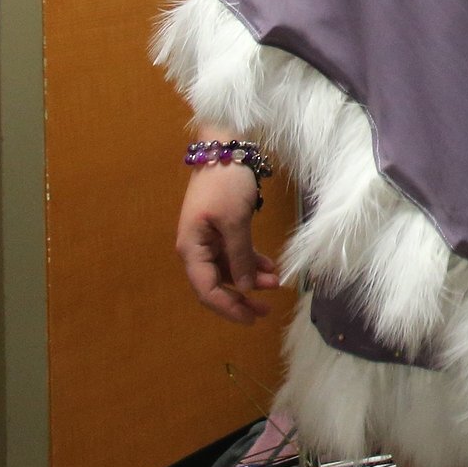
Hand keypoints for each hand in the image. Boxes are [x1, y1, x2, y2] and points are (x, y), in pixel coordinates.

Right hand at [176, 163, 279, 323]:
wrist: (225, 147)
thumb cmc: (226, 184)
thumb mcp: (235, 221)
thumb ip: (239, 256)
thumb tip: (244, 288)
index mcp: (191, 248)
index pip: (207, 289)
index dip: (228, 307)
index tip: (251, 318)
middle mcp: (196, 247)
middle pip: (217, 283)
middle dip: (241, 298)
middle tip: (266, 311)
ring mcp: (208, 238)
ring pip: (229, 269)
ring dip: (251, 278)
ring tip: (276, 283)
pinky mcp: (222, 228)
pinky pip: (235, 253)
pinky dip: (251, 261)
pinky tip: (270, 268)